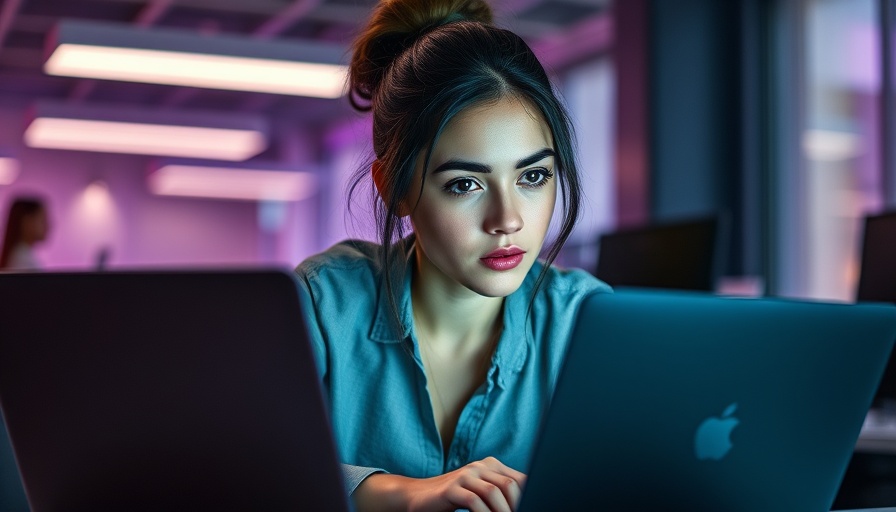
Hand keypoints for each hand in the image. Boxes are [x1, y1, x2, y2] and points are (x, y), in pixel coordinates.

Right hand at [354, 457, 526, 511]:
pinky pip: (474, 501)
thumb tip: (525, 504)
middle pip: (510, 484)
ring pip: (494, 492)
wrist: (416, 497)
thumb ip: (498, 496)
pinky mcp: (451, 488)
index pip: (519, 480)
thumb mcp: (479, 496)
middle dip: (517, 505)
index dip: (529, 496)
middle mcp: (480, 466)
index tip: (533, 509)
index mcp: (491, 466)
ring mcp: (465, 475)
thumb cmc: (452, 499)